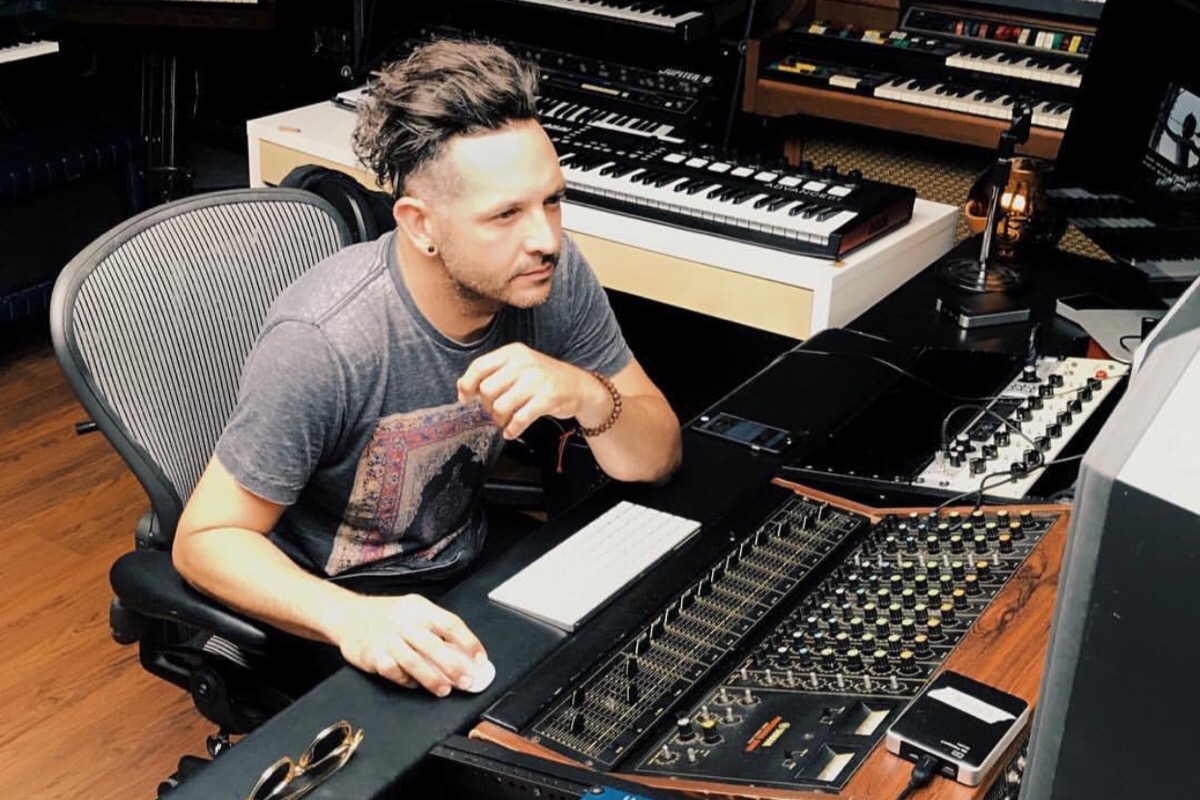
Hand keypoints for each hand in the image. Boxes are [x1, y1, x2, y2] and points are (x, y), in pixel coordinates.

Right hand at [333, 593, 486, 695]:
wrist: (347, 614)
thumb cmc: (386, 615)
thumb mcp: (412, 610)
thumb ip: (435, 628)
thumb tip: (463, 653)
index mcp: (419, 608)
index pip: (450, 624)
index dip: (468, 642)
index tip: (480, 659)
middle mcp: (404, 621)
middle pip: (435, 646)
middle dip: (454, 666)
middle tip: (467, 681)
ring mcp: (387, 638)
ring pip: (415, 662)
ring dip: (432, 679)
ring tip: (444, 690)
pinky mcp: (372, 654)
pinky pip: (393, 671)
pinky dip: (405, 680)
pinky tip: (413, 685)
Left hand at [457, 343, 606, 439]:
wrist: (580, 386)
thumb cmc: (544, 378)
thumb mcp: (518, 367)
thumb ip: (492, 373)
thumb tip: (461, 388)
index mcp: (513, 352)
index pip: (479, 366)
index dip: (467, 385)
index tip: (465, 398)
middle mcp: (524, 363)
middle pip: (487, 389)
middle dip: (487, 405)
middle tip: (495, 411)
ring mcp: (536, 380)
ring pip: (500, 406)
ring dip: (499, 419)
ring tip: (505, 421)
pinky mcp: (547, 398)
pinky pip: (519, 419)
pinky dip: (512, 430)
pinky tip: (512, 431)